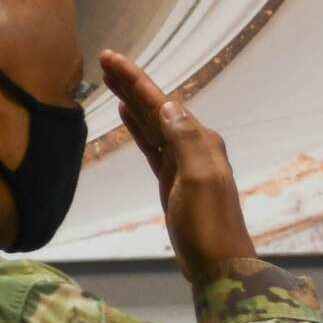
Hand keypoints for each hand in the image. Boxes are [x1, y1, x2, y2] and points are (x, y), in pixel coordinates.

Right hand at [101, 49, 257, 284]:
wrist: (217, 264)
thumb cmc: (208, 224)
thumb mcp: (198, 179)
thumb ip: (185, 141)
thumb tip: (168, 105)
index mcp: (201, 141)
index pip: (162, 103)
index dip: (136, 81)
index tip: (110, 58)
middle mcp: (194, 146)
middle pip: (156, 108)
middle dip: (132, 84)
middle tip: (104, 60)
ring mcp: (183, 163)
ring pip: (152, 124)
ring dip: (132, 102)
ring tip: (109, 80)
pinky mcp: (172, 180)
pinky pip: (153, 145)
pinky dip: (139, 128)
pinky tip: (127, 115)